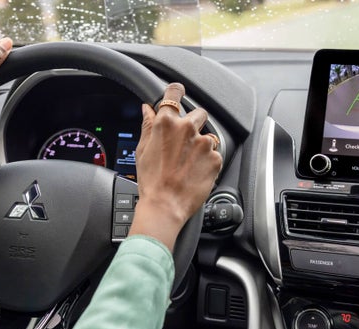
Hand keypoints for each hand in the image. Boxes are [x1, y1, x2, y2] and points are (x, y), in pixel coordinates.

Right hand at [128, 83, 222, 250]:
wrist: (165, 206)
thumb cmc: (151, 181)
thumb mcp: (142, 150)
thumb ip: (148, 126)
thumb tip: (147, 109)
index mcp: (166, 123)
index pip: (174, 93)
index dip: (177, 91)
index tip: (179, 92)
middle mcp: (187, 128)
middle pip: (198, 112)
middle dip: (193, 123)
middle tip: (184, 142)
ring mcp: (204, 143)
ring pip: (208, 135)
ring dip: (202, 144)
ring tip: (189, 163)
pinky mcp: (216, 157)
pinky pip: (215, 153)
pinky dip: (208, 161)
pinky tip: (196, 172)